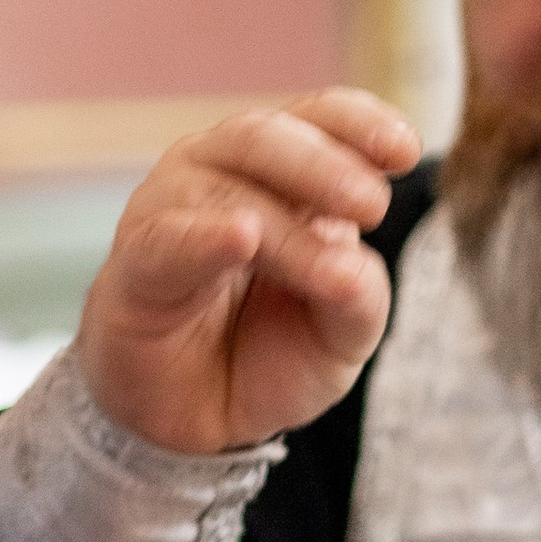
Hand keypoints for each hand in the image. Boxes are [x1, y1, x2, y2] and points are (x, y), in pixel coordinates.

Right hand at [74, 91, 418, 455]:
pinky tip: (241, 236)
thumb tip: (355, 266)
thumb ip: (359, 297)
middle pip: (264, 136)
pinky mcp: (134, 265)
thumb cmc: (264, 356)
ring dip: (285, 227)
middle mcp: (218, 174)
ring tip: (329, 272)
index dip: (360, 124)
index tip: (407, 151)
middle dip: (325, 165)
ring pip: (223, 187)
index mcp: (277, 175)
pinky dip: (204, 236)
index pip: (317, 119)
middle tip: (373, 206)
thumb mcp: (339, 336)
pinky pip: (166, 240)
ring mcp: (169, 212)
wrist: (194, 422)